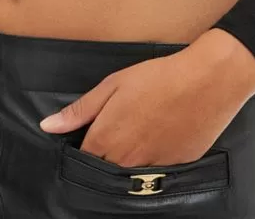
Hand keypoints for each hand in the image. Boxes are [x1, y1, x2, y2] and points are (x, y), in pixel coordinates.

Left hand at [36, 48, 248, 168]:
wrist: (206, 81)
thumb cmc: (157, 77)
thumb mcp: (113, 85)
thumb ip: (80, 110)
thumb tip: (48, 126)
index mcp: (106, 138)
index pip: (82, 160)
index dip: (82, 149)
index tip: (88, 135)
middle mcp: (126, 161)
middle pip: (104, 171)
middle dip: (102, 157)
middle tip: (113, 132)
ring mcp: (151, 168)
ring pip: (128, 176)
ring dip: (125, 162)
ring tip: (136, 134)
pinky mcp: (174, 168)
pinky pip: (153, 174)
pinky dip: (150, 162)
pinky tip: (157, 138)